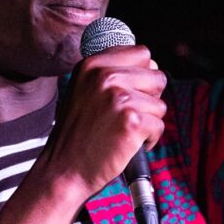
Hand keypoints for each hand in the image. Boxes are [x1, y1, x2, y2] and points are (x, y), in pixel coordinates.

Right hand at [37, 44, 166, 198]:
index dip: (142, 75)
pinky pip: (159, 126)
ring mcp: (119, 98)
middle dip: (149, 99)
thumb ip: (112, 73)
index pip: (141, 53)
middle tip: (126, 117)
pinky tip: (127, 144)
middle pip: (156, 76)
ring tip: (123, 131)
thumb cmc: (78, 134)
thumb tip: (152, 65)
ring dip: (148, 121)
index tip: (130, 93)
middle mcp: (105, 76)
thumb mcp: (84, 90)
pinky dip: (149, 139)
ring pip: (160, 104)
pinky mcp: (132, 122)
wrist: (63, 169)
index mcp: (92, 64)